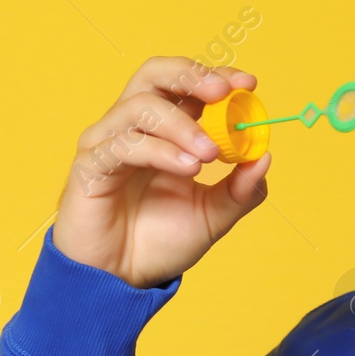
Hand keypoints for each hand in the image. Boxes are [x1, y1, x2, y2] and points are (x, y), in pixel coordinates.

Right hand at [51, 56, 271, 287]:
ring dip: (182, 125)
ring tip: (208, 155)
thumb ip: (241, 189)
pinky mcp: (90, 166)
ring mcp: (108, 143)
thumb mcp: (214, 216)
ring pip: (142, 107)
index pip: (186, 84)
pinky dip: (161, 151)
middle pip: (155, 74)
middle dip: (192, 76)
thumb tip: (265, 156)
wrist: (122, 281)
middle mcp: (134, 128)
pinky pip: (123, 144)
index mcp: (166, 130)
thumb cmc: (160, 243)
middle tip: (223, 93)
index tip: (248, 83)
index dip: (216, 76)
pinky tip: (187, 169)